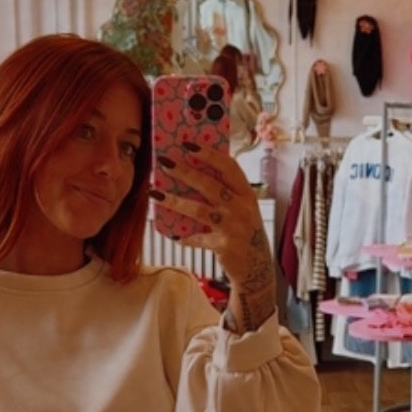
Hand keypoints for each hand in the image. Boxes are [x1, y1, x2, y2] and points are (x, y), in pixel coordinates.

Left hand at [155, 150, 276, 331]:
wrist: (256, 267)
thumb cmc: (244, 232)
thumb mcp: (242, 208)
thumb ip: (225, 192)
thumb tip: (192, 172)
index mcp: (246, 193)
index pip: (229, 167)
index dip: (209, 154)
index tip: (189, 145)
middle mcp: (242, 207)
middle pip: (209, 185)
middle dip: (184, 172)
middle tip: (164, 163)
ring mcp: (234, 227)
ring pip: (199, 210)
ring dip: (175, 201)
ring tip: (155, 193)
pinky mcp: (224, 245)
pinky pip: (198, 238)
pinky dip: (184, 237)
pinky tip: (172, 234)